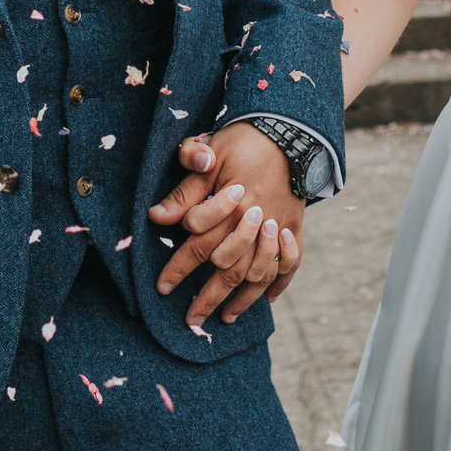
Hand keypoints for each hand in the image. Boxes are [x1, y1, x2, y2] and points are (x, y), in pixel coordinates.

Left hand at [147, 122, 307, 328]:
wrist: (290, 130)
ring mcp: (278, 226)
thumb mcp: (210, 155)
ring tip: (224, 317)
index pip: (198, 243)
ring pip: (259, 272)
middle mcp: (255, 221)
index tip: (162, 287)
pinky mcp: (294, 225)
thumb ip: (185, 190)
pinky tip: (266, 300)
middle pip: (228, 268)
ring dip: (242, 299)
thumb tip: (156, 216)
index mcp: (231, 205)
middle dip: (207, 296)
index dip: (178, 267)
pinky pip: (290, 262)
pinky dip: (279, 282)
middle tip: (190, 320)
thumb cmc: (243, 141)